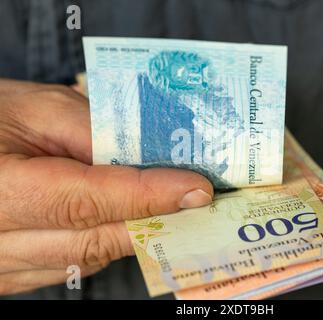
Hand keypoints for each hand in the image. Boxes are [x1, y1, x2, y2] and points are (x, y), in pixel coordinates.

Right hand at [0, 79, 212, 294]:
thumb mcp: (34, 108)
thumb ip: (91, 130)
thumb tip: (150, 159)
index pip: (86, 200)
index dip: (148, 195)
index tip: (196, 189)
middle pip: (96, 239)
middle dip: (155, 220)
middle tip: (197, 200)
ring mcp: (3, 265)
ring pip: (90, 256)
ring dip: (136, 231)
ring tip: (173, 207)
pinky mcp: (13, 271)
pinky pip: (76, 263)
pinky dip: (108, 240)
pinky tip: (128, 218)